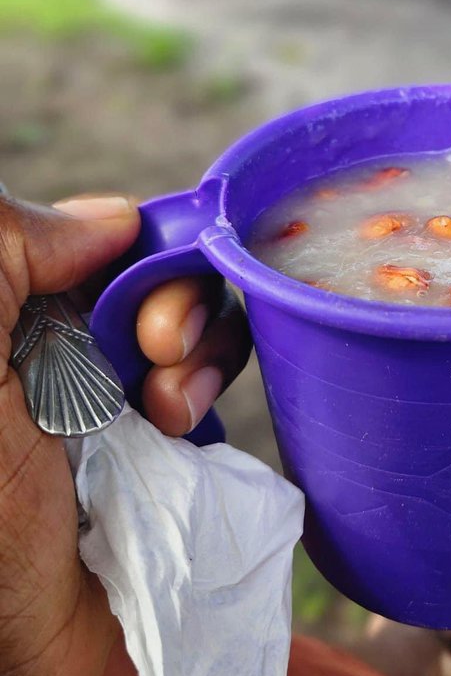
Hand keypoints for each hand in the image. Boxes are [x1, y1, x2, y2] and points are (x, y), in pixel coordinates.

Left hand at [0, 193, 249, 675]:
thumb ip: (5, 251)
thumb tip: (112, 219)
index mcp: (12, 318)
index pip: (103, 242)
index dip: (145, 256)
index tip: (144, 310)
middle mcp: (58, 350)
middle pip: (158, 281)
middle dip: (177, 311)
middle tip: (155, 359)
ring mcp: (107, 403)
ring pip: (191, 335)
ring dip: (198, 361)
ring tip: (167, 415)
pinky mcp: (152, 456)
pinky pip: (204, 396)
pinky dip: (206, 400)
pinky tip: (180, 435)